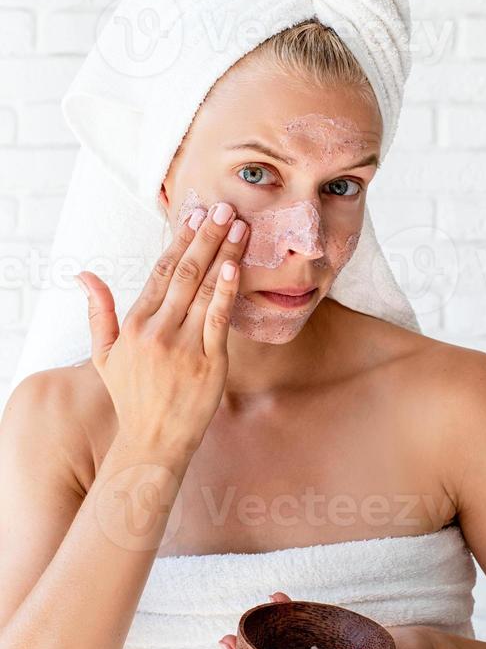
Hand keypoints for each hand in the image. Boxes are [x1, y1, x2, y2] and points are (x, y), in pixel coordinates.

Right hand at [75, 201, 249, 454]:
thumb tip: (84, 275)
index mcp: (134, 324)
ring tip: (238, 227)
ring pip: (205, 289)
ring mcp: (184, 346)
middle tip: (223, 208)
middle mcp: (158, 330)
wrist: (153, 441)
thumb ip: (98, 312)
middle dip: (206, 237)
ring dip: (224, 254)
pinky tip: (236, 266)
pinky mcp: (209, 362)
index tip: (195, 216)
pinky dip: (226, 291)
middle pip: (185, 272)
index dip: (179, 241)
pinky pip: (219, 319)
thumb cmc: (131, 396)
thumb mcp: (105, 355)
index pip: (160, 272)